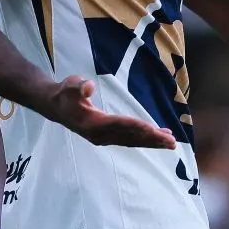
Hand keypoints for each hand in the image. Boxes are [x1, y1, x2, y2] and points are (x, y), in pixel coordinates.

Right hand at [43, 75, 176, 148]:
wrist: (56, 107)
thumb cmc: (66, 93)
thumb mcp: (70, 85)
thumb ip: (79, 86)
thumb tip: (87, 87)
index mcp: (92, 122)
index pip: (119, 124)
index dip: (137, 126)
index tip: (154, 130)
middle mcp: (100, 134)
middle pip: (130, 136)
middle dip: (152, 139)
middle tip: (171, 141)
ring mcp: (103, 138)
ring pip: (132, 141)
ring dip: (152, 142)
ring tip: (171, 143)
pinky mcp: (107, 138)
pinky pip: (129, 140)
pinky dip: (144, 140)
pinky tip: (158, 138)